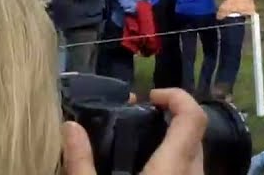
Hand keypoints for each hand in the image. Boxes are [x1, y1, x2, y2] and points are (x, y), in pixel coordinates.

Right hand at [62, 88, 206, 174]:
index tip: (150, 97)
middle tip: (139, 120)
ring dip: (174, 142)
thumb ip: (82, 162)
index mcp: (173, 166)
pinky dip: (175, 162)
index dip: (177, 96)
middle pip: (194, 133)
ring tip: (141, 146)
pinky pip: (190, 171)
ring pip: (193, 155)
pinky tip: (148, 169)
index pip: (194, 116)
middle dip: (171, 119)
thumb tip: (69, 126)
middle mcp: (193, 174)